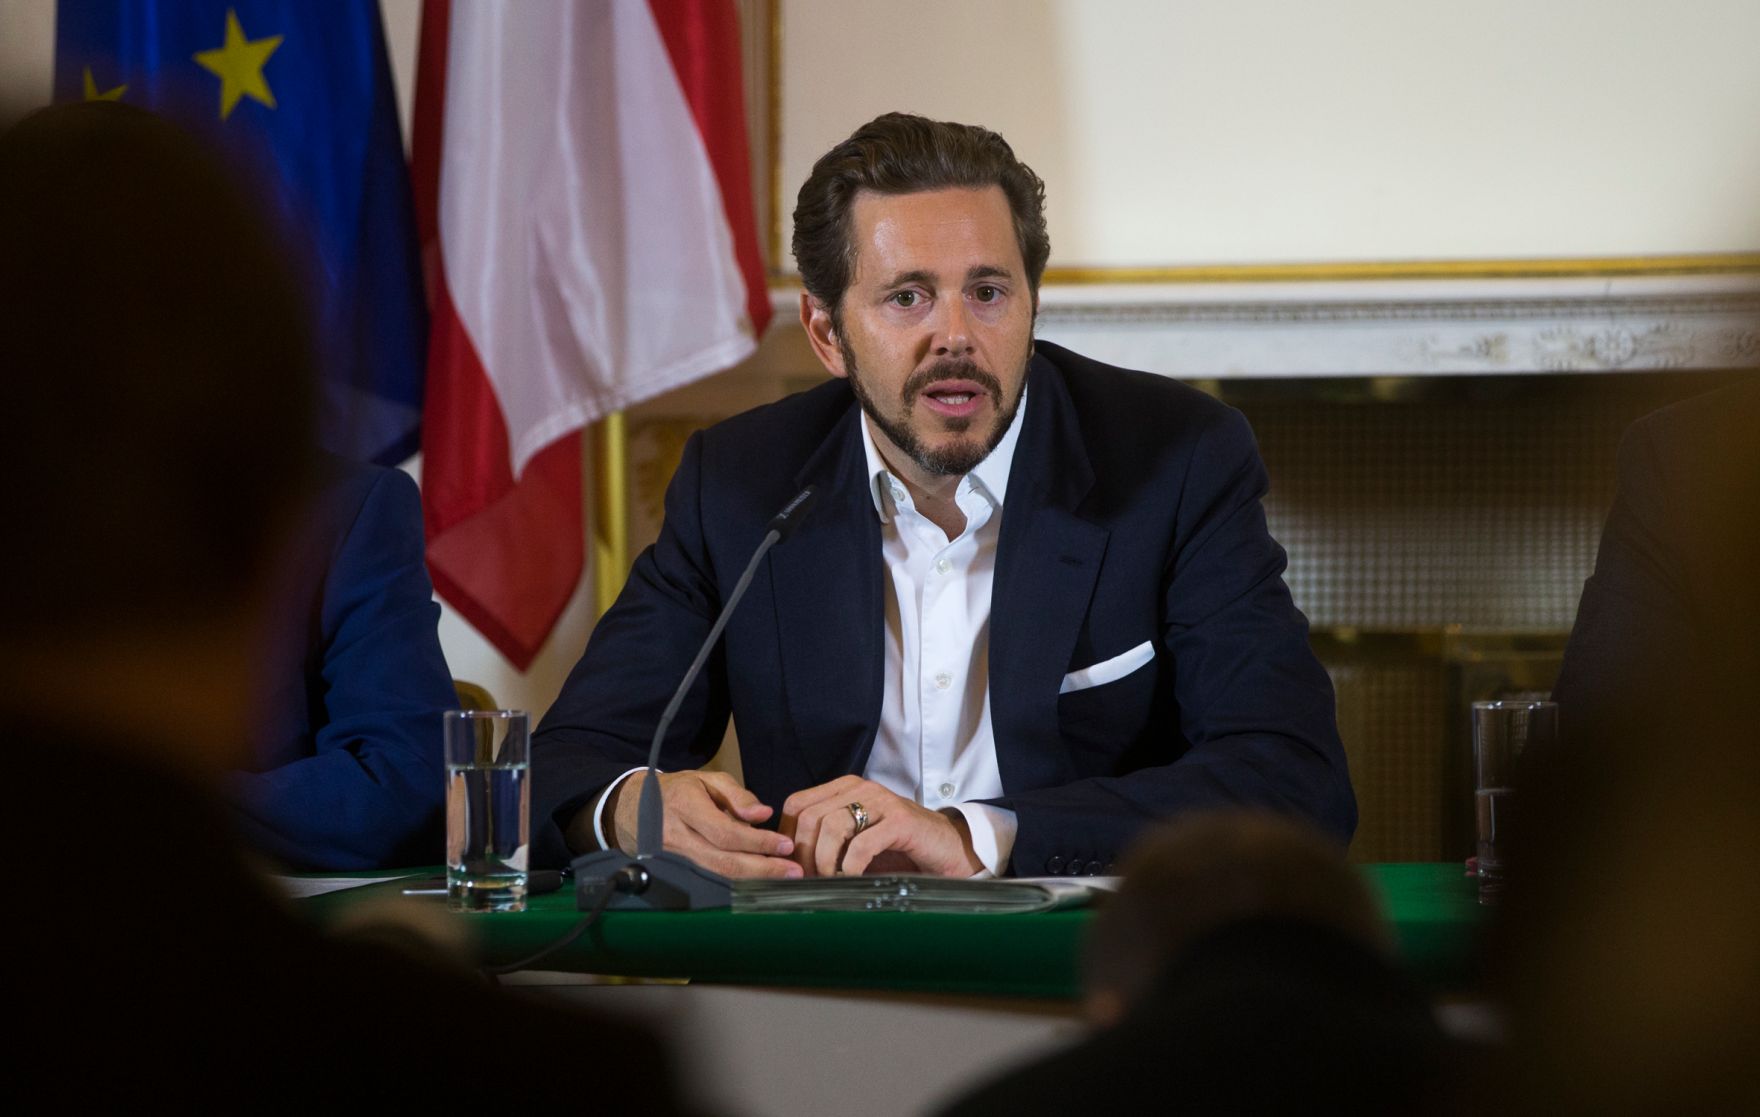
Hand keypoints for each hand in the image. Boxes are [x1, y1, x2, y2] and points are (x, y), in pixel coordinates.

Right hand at [607, 770, 800, 878]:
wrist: (635, 809)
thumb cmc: (679, 790)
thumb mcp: (707, 779)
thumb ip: (737, 795)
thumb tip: (763, 815)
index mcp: (685, 807)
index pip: (725, 832)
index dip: (757, 842)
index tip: (784, 845)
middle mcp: (678, 836)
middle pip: (724, 861)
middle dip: (763, 868)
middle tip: (794, 870)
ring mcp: (677, 857)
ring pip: (719, 874)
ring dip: (755, 878)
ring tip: (785, 876)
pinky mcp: (681, 868)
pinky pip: (714, 876)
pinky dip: (741, 878)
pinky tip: (762, 877)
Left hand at [780, 776, 982, 877]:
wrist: (948, 849)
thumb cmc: (898, 849)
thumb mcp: (856, 839)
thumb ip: (826, 841)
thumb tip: (787, 864)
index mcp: (845, 788)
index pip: (797, 804)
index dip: (787, 837)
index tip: (790, 867)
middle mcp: (861, 788)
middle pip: (809, 817)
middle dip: (804, 854)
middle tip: (809, 880)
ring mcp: (882, 802)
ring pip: (831, 826)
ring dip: (825, 862)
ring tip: (831, 881)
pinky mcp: (901, 821)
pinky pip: (862, 844)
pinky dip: (851, 867)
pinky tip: (853, 879)